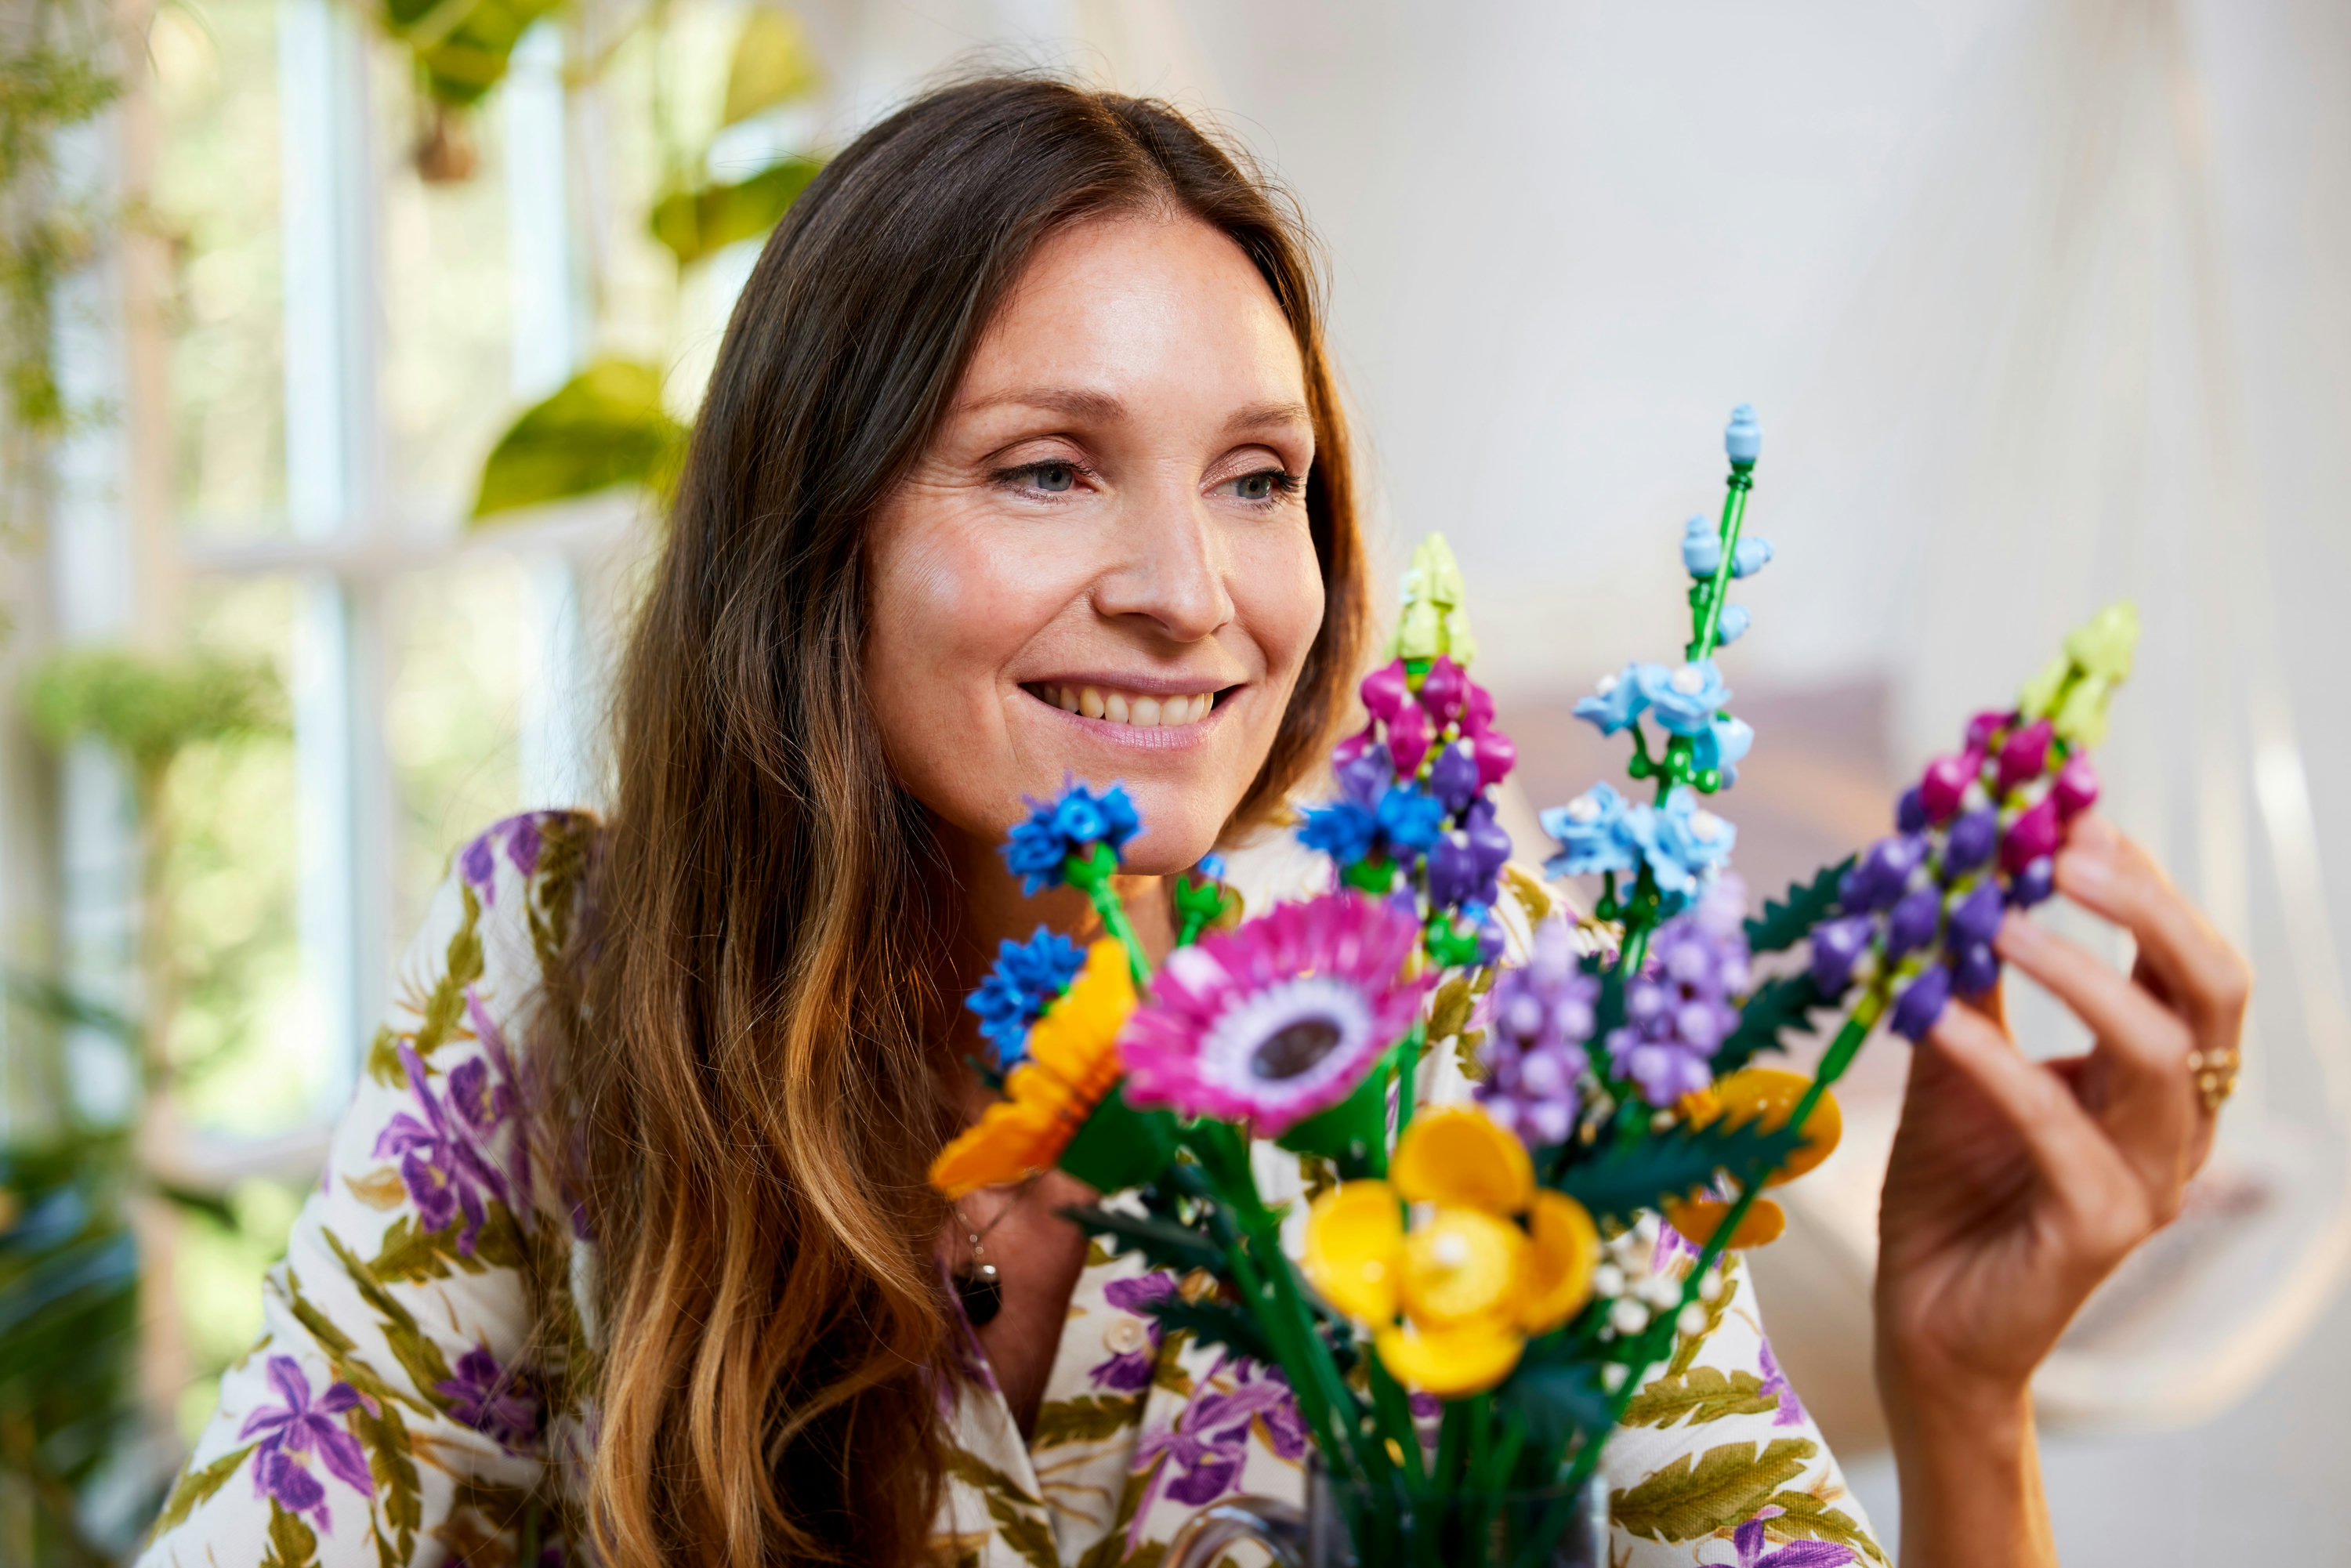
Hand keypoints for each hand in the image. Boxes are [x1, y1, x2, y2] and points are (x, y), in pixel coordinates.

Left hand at [1871, 816, 2249, 1563]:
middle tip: (2061, 847)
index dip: (2134, 872)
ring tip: (1992, 917)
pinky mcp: (2098, 1228)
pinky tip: (1932, 1013)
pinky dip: (1995, 1056)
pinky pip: (2057, 1123)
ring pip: (2155, 1052)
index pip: (2184, 952)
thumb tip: (1950, 858)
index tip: (2061, 803)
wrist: (1926, 1322)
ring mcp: (2150, 1179)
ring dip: (2075, 970)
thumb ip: (1970, 971)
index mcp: (2159, 1073)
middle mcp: (2176, 1121)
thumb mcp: (1959, 1053)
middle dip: (2145, 904)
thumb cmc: (1952, 1186)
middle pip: (2212, 988)